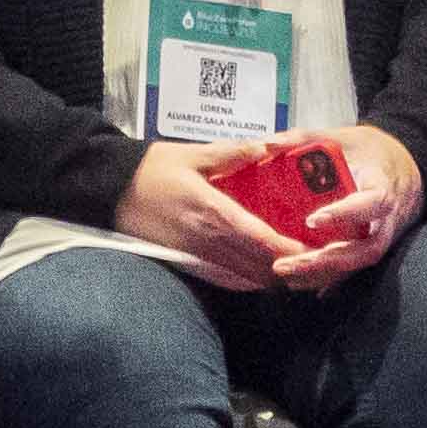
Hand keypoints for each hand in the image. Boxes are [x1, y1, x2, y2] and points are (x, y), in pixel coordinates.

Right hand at [108, 142, 302, 291]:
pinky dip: (249, 280)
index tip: (319, 249)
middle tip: (318, 261)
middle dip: (291, 269)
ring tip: (297, 268)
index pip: (263, 240)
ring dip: (272, 277)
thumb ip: (233, 153)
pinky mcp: (187, 262)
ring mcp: (197, 255)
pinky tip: (263, 273)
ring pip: (246, 279)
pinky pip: (227, 280)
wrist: (108, 191)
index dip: (294, 250)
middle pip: (261, 268)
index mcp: (215, 212)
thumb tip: (269, 147)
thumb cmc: (151, 169)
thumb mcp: (193, 154)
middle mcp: (209, 240)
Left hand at [256, 125, 426, 291]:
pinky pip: (352, 268)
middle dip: (326, 261)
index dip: (345, 214)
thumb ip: (306, 138)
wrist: (403, 167)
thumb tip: (269, 144)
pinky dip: (327, 279)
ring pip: (357, 264)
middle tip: (285, 263)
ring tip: (285, 274)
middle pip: (365, 249)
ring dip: (322, 274)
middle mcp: (386, 220)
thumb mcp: (343, 137)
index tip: (312, 220)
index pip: (371, 203)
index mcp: (383, 187)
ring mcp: (381, 237)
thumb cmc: (371, 152)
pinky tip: (297, 283)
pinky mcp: (370, 247)